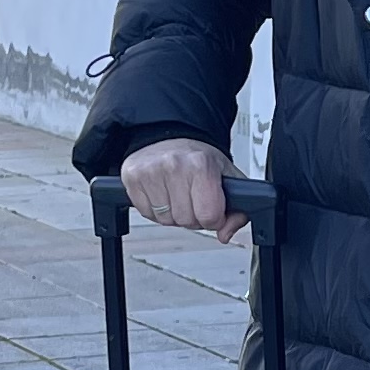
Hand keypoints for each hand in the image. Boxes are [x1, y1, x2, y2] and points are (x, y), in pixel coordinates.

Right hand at [119, 137, 246, 241]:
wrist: (170, 135)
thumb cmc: (198, 157)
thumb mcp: (227, 177)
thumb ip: (237, 209)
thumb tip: (225, 233)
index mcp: (201, 164)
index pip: (209, 216)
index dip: (213, 218)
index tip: (211, 207)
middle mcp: (174, 165)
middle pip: (186, 221)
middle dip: (193, 216)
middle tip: (192, 197)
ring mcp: (150, 172)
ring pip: (166, 220)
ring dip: (173, 214)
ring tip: (176, 193)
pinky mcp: (132, 178)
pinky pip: (147, 214)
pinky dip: (155, 210)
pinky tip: (162, 193)